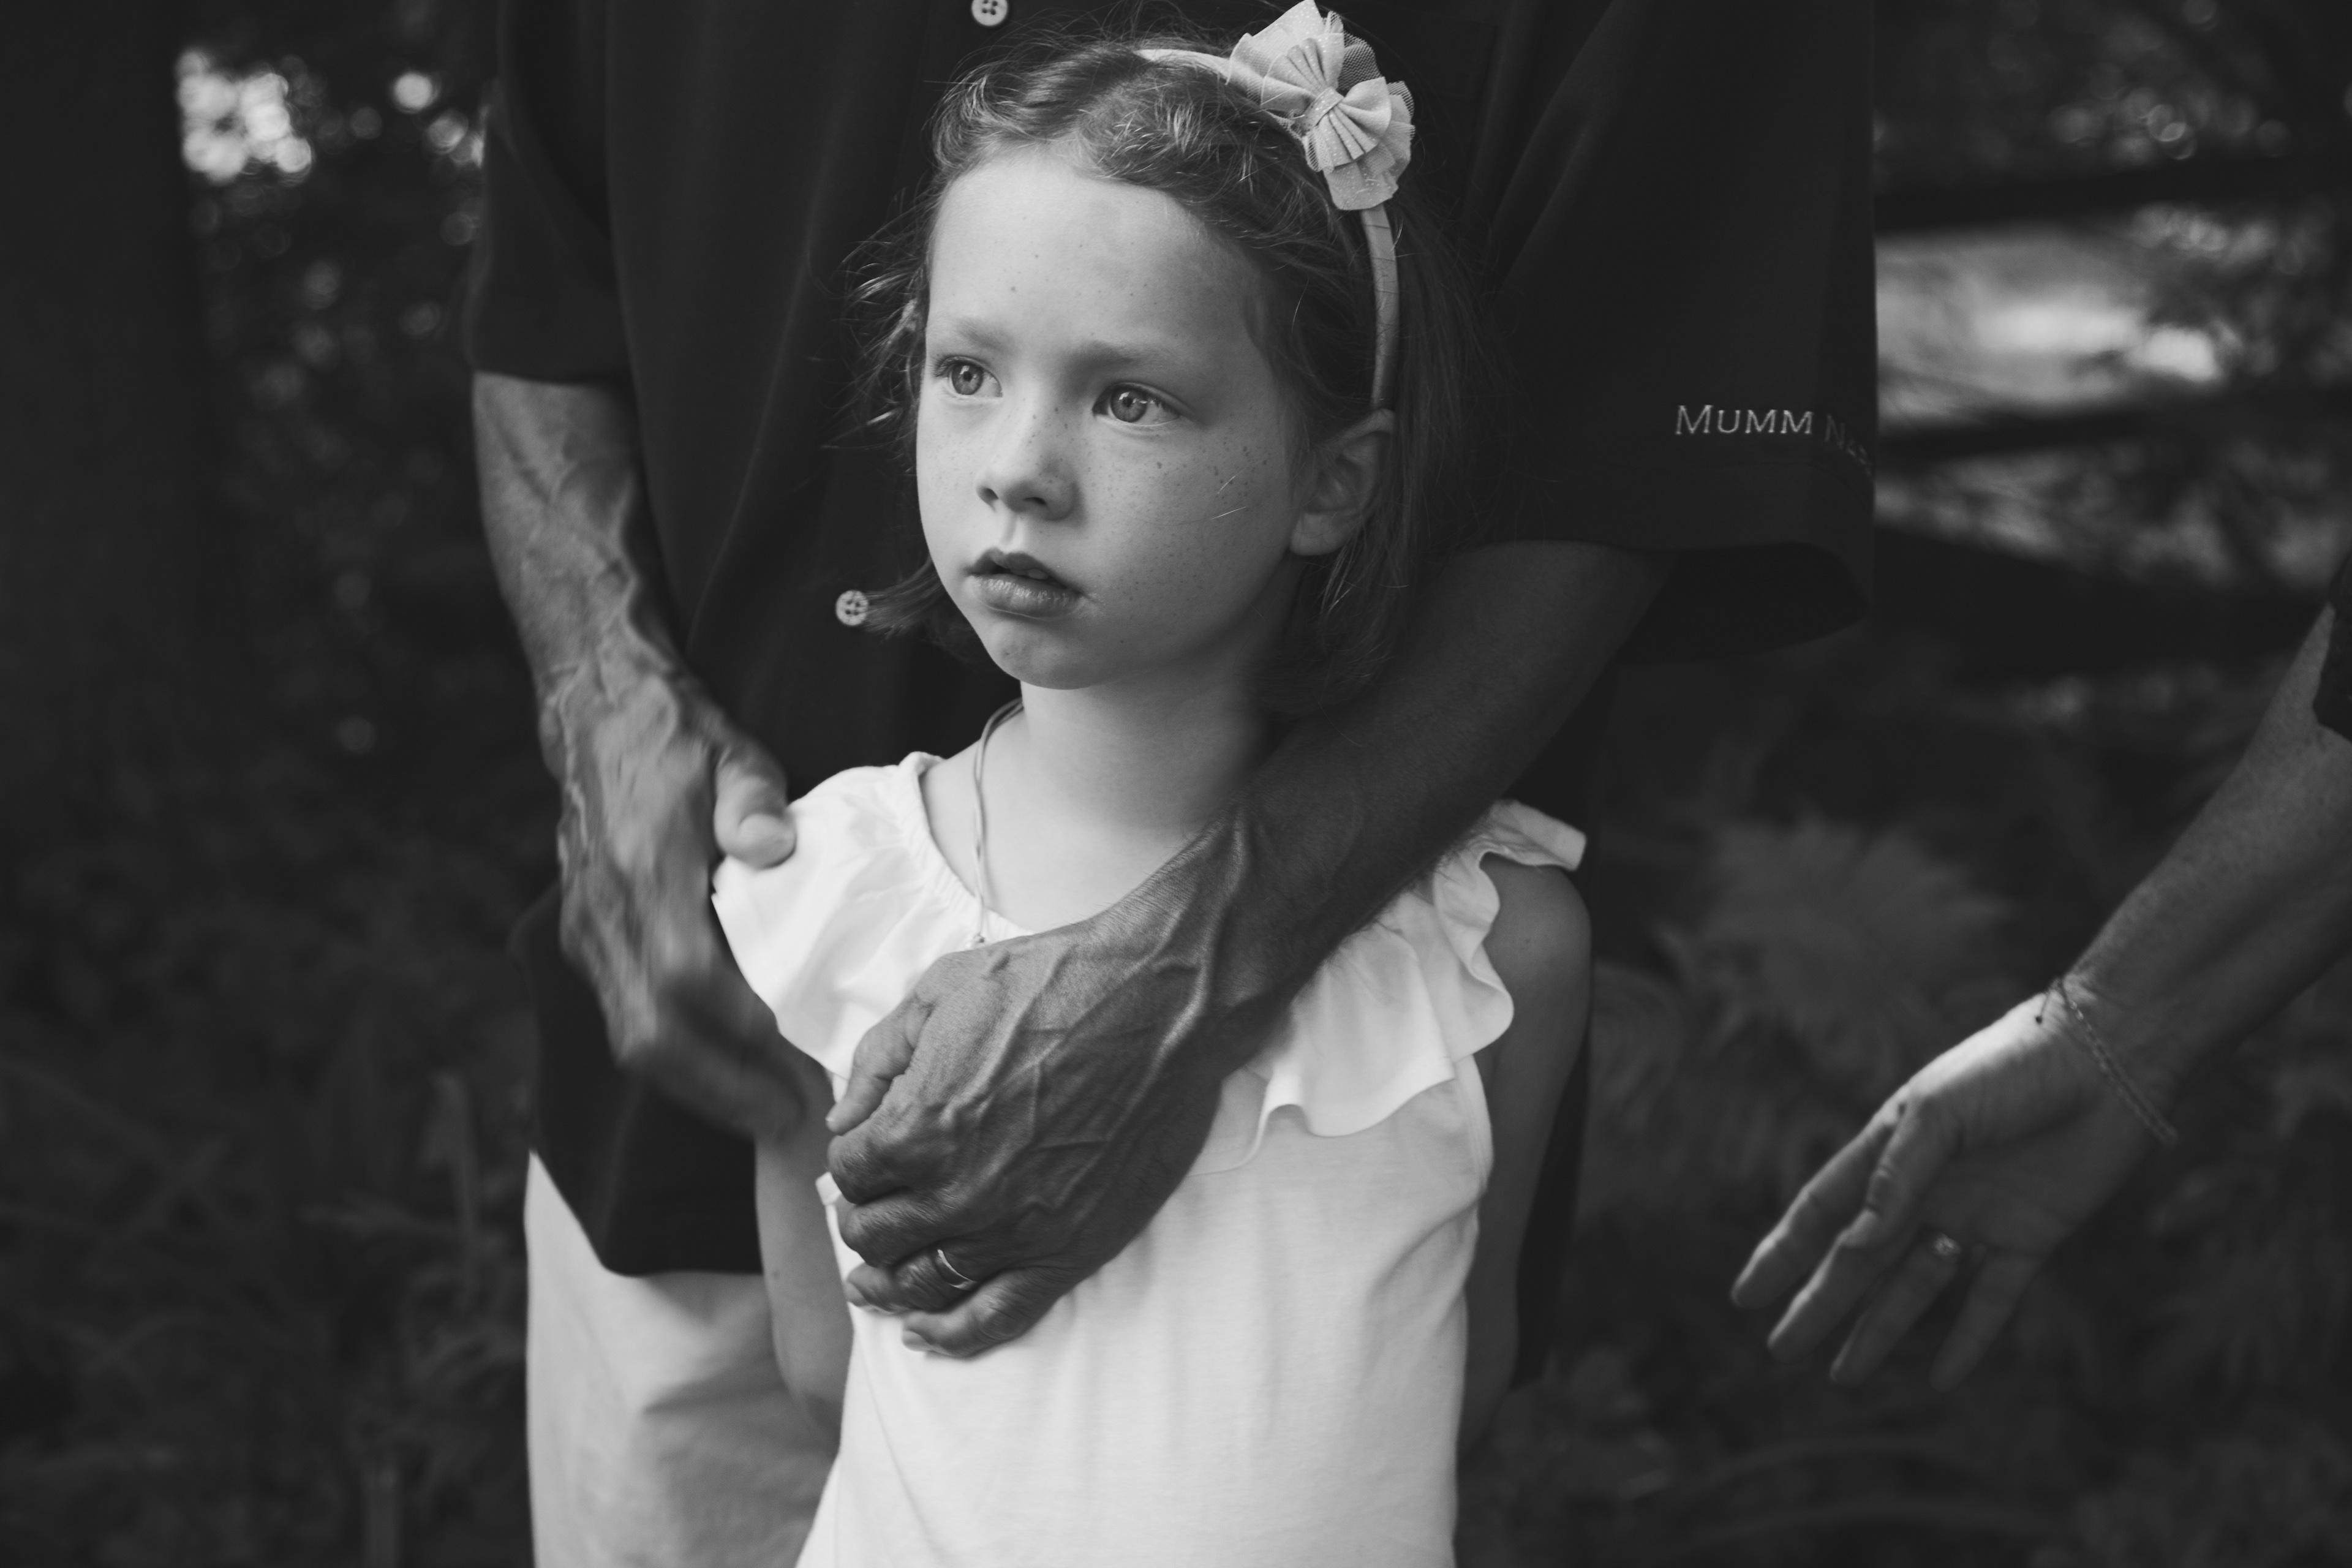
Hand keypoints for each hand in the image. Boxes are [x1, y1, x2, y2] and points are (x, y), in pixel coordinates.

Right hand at [550, 665, 807, 1138]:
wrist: (596, 716)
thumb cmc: (676, 739)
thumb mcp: (729, 751)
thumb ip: (752, 798)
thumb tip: (772, 846)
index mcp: (644, 871)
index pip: (688, 976)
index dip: (739, 1030)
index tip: (794, 1064)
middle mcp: (606, 915)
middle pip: (651, 1033)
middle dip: (720, 1088)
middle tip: (787, 1118)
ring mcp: (587, 932)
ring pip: (631, 1039)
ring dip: (697, 1087)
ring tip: (763, 1111)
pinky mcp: (583, 940)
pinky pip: (623, 1020)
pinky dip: (672, 1059)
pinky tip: (721, 1073)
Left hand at [822, 880, 1264, 1357]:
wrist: (1161, 1005)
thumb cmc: (1053, 983)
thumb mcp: (940, 991)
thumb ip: (879, 1059)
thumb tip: (842, 1120)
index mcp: (916, 1125)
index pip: (848, 1172)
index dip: (850, 1161)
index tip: (866, 1153)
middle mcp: (955, 1190)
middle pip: (874, 1235)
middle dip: (864, 1220)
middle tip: (875, 1206)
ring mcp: (1011, 1229)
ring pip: (919, 1284)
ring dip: (889, 1281)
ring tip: (877, 1278)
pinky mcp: (1066, 1252)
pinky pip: (993, 1319)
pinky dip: (951, 1336)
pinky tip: (924, 1333)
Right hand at [1731, 993, 2162, 1388]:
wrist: (2107, 1059)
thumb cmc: (2010, 1068)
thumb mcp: (1939, 1113)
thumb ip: (1897, 1178)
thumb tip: (1855, 1246)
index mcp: (1890, 1151)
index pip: (1823, 1213)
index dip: (1782, 1255)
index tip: (1745, 1295)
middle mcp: (1926, 1191)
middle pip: (1860, 1262)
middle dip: (1819, 1306)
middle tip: (1781, 1351)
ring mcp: (1976, 1217)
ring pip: (1915, 1289)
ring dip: (1880, 1331)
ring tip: (1844, 1377)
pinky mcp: (2031, 1236)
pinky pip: (1993, 1300)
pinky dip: (1969, 1341)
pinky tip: (1942, 1377)